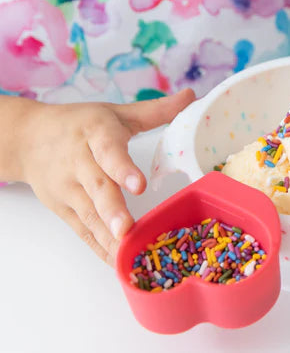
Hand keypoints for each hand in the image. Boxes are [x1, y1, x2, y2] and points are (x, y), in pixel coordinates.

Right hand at [16, 89, 194, 264]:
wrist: (29, 138)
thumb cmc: (80, 124)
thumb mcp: (117, 113)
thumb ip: (155, 110)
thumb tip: (191, 96)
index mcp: (96, 134)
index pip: (109, 151)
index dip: (122, 168)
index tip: (138, 185)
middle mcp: (80, 163)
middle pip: (97, 188)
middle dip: (112, 210)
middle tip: (126, 229)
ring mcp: (69, 189)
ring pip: (89, 214)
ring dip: (107, 235)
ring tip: (126, 254)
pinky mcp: (64, 209)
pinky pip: (83, 231)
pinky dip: (99, 247)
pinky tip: (118, 262)